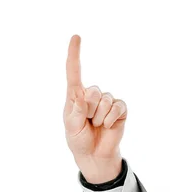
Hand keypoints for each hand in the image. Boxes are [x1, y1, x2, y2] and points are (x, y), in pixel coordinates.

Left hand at [63, 35, 126, 183]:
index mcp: (75, 95)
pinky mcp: (120, 109)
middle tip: (88, 122)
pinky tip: (108, 126)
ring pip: (105, 101)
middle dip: (89, 111)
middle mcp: (92, 94)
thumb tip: (83, 95)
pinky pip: (117, 108)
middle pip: (92, 91)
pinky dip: (111, 119)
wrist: (94, 154)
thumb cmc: (79, 139)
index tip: (76, 37)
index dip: (74, 54)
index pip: (74, 71)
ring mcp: (107, 101)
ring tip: (97, 126)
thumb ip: (76, 111)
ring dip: (100, 118)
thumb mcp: (71, 126)